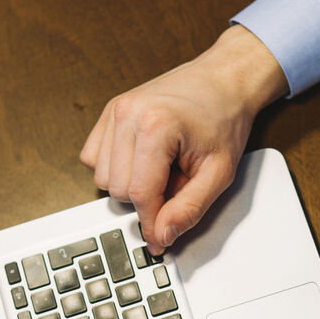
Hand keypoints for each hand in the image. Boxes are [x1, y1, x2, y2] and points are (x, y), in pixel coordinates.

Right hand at [80, 25, 286, 254]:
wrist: (224, 80)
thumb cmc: (224, 119)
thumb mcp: (219, 172)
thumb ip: (189, 209)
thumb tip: (162, 236)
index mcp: (157, 125)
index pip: (140, 195)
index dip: (151, 223)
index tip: (161, 237)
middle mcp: (129, 113)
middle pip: (118, 190)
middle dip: (147, 198)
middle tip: (176, 182)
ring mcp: (115, 110)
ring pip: (103, 178)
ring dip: (131, 184)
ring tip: (162, 167)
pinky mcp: (109, 111)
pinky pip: (94, 159)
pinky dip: (116, 168)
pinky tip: (143, 159)